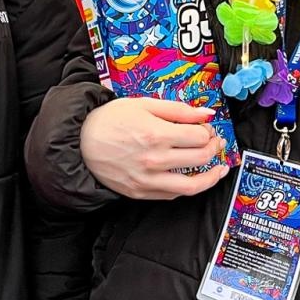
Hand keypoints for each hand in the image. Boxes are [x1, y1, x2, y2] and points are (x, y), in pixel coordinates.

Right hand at [80, 97, 232, 199]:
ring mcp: (148, 180)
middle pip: (200, 158)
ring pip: (192, 186)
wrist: (80, 142)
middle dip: (214, 149)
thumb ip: (178, 110)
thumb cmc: (108, 120)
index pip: (198, 137)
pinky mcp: (141, 192)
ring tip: (219, 169)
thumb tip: (206, 113)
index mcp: (156, 134)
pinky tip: (193, 178)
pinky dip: (187, 187)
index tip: (206, 128)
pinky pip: (172, 195)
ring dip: (211, 177)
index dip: (207, 131)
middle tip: (214, 143)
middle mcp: (154, 160)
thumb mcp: (143, 104)